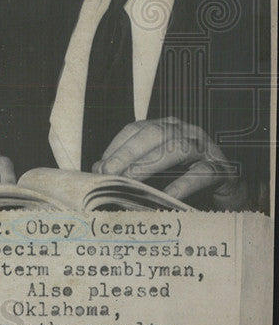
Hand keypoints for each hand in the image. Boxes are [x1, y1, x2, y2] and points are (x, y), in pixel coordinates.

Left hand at [94, 117, 247, 207]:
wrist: (227, 192)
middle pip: (154, 134)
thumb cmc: (184, 178)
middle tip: (109, 174)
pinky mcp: (223, 169)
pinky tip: (166, 196)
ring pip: (177, 148)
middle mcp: (185, 132)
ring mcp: (206, 148)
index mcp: (165, 128)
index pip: (135, 129)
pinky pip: (202, 173)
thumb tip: (97, 170)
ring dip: (150, 164)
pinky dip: (182, 184)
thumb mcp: (153, 171)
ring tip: (131, 181)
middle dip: (128, 153)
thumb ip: (128, 166)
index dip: (116, 147)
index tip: (100, 167)